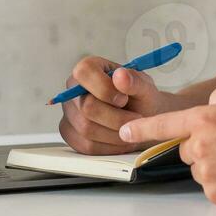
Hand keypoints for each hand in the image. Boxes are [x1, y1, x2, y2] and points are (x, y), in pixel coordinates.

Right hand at [58, 55, 182, 155]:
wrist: (142, 121)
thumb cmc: (140, 100)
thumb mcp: (145, 87)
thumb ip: (134, 81)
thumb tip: (120, 75)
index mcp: (89, 69)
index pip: (84, 72)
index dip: (104, 88)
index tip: (123, 99)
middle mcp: (74, 90)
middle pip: (87, 107)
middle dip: (116, 117)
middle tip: (135, 118)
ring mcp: (70, 114)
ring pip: (86, 129)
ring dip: (115, 133)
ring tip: (130, 129)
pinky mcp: (72, 135)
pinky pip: (86, 145)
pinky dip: (109, 146)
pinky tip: (121, 139)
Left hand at [118, 85, 215, 208]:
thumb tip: (208, 108)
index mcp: (206, 121)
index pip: (163, 125)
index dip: (140, 129)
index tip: (125, 133)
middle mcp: (201, 149)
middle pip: (187, 146)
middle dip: (204, 143)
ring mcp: (208, 175)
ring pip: (200, 166)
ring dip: (215, 162)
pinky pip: (212, 185)